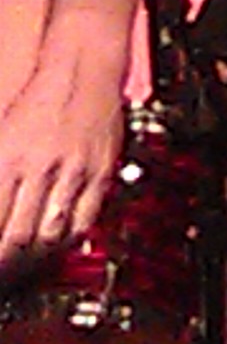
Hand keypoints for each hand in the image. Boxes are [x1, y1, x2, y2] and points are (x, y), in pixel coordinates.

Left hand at [0, 53, 124, 265]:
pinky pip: (84, 220)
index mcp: (8, 159)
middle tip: (3, 271)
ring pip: (51, 234)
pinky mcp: (99, 174)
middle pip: (18, 235)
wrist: (81, 71)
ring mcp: (73, 173)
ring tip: (25, 266)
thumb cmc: (38, 101)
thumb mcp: (0, 137)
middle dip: (6, 261)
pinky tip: (57, 244)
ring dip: (35, 257)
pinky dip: (67, 240)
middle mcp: (40, 169)